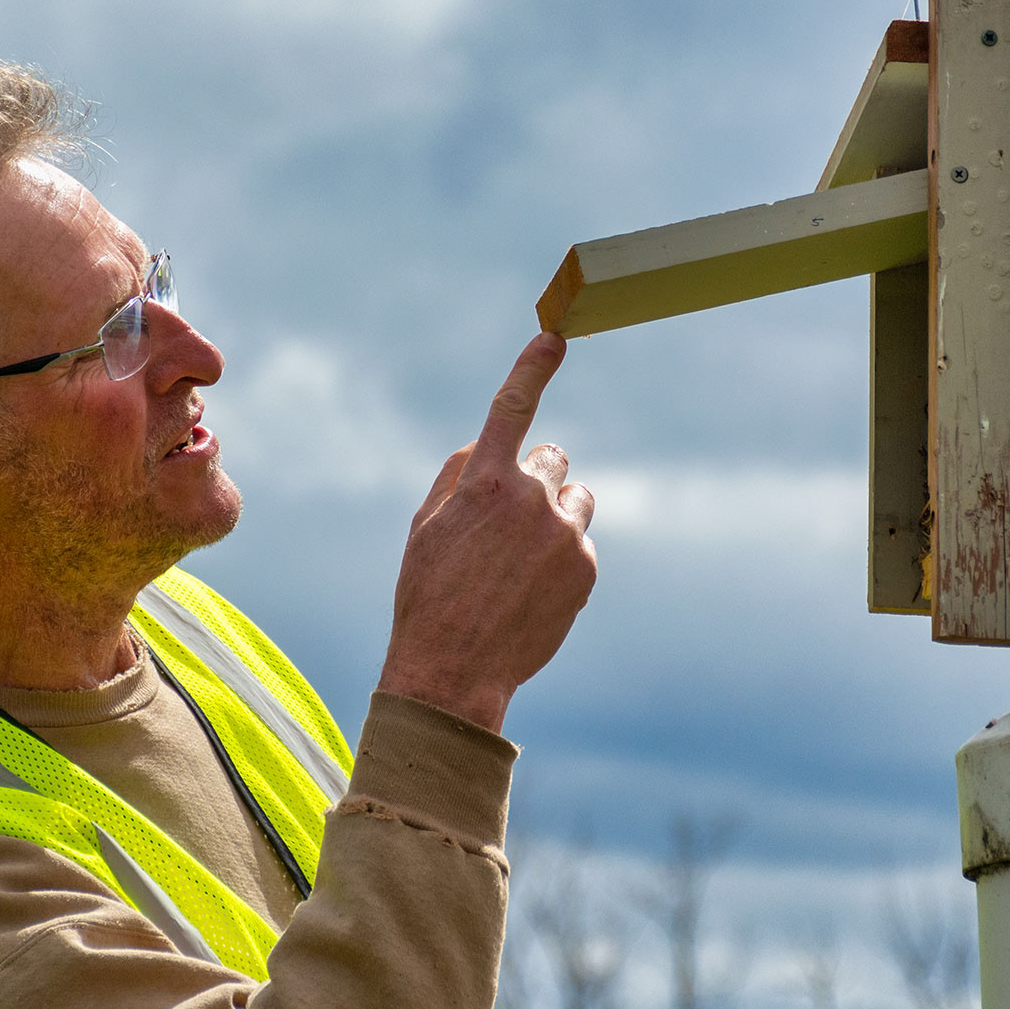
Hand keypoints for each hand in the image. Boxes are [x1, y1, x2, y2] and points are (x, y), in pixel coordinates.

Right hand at [378, 333, 597, 732]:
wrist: (454, 672)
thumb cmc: (429, 595)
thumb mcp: (425, 527)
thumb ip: (458, 476)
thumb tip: (488, 445)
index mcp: (481, 481)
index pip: (512, 408)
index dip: (533, 367)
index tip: (555, 336)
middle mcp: (528, 498)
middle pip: (553, 458)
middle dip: (537, 479)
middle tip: (510, 522)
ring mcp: (562, 533)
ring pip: (575, 499)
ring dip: (555, 517)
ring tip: (520, 564)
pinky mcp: (585, 566)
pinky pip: (580, 543)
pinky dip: (562, 559)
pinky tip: (531, 594)